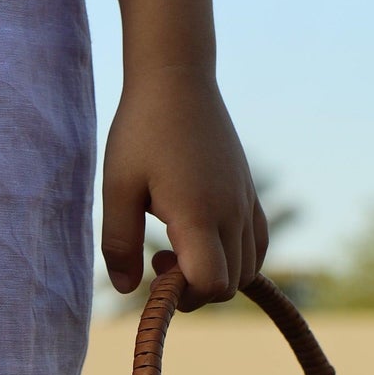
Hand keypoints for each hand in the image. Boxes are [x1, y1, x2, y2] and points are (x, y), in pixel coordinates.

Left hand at [101, 65, 266, 308]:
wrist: (176, 80)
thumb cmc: (140, 131)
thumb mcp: (116, 189)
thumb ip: (119, 244)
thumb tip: (126, 290)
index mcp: (199, 213)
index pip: (212, 284)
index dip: (183, 295)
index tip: (154, 269)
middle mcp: (232, 211)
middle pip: (230, 283)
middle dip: (194, 289)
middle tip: (157, 257)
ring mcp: (245, 201)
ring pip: (248, 268)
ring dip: (215, 274)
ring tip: (176, 247)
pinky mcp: (248, 191)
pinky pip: (257, 243)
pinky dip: (235, 257)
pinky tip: (200, 238)